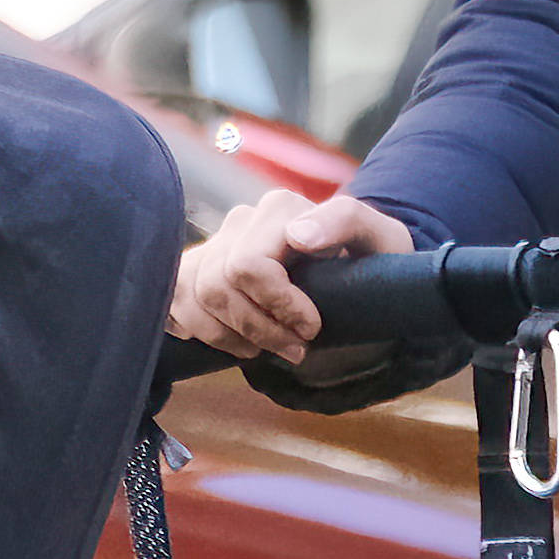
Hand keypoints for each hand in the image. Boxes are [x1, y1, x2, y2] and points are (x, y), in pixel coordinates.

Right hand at [171, 188, 406, 360]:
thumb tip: (297, 235)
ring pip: (195, 297)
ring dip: (233, 336)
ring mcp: (218, 244)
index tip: (312, 328)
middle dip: (257, 328)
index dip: (278, 306)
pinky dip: (203, 331)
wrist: (363, 276)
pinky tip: (237, 340)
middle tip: (297, 349)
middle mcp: (243, 221)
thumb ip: (346, 220)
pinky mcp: (201, 267)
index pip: (249, 266)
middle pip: (218, 286)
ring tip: (271, 348)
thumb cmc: (375, 259)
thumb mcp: (382, 238)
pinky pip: (177, 299)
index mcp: (280, 209)